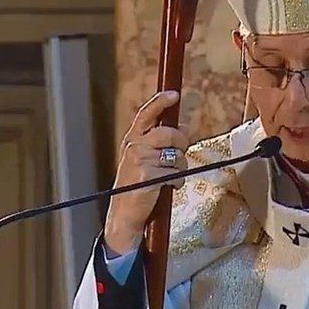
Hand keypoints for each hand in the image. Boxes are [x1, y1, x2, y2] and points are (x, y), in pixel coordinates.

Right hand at [104, 91, 188, 255]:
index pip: (146, 113)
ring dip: (180, 167)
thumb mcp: (142, 157)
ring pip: (176, 155)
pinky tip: (168, 187)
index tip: (174, 95)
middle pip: (170, 133)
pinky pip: (176, 173)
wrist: (125, 213)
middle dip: (182, 143)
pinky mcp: (148, 175)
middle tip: (179, 155)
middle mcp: (134, 146)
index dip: (161, 102)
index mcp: (132, 139)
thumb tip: (183, 127)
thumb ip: (159, 141)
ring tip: (169, 177)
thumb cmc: (137, 183)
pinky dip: (178, 181)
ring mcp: (140, 160)